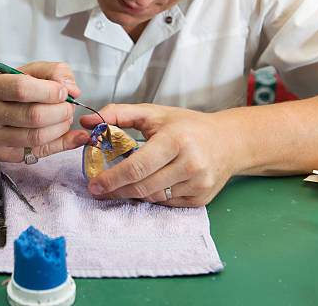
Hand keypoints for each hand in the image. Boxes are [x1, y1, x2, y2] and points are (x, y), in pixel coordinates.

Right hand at [0, 61, 89, 161]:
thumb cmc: (14, 91)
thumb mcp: (31, 72)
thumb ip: (55, 72)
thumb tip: (72, 90)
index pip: (22, 89)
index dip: (50, 91)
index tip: (63, 92)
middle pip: (33, 116)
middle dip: (61, 111)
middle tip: (68, 106)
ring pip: (37, 137)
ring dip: (61, 127)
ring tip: (65, 118)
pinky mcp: (3, 154)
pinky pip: (40, 152)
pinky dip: (62, 143)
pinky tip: (70, 135)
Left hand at [80, 104, 237, 206]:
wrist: (229, 141)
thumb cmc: (188, 126)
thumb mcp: (154, 113)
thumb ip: (118, 114)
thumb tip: (88, 121)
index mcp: (177, 140)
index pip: (137, 167)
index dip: (112, 179)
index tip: (95, 183)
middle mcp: (191, 164)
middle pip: (143, 187)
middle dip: (116, 190)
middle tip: (99, 189)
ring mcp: (198, 184)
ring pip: (153, 198)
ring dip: (133, 193)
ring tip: (120, 185)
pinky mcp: (201, 199)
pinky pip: (166, 203)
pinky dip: (151, 196)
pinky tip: (147, 185)